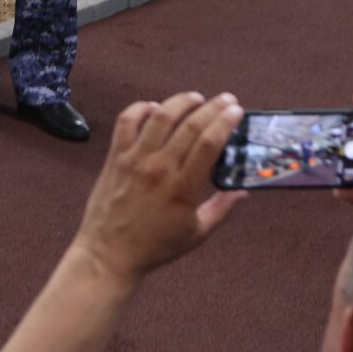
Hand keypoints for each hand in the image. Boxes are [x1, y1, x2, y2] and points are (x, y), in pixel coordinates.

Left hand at [71, 92, 246, 282]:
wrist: (109, 254)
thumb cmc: (155, 247)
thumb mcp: (196, 234)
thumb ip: (221, 209)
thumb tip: (243, 192)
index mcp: (183, 188)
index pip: (209, 143)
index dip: (225, 122)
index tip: (236, 111)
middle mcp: (159, 168)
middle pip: (190, 125)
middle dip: (212, 107)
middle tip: (226, 99)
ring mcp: (134, 160)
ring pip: (159, 117)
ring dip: (180, 102)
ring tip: (195, 98)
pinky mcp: (114, 158)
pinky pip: (126, 122)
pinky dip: (140, 108)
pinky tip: (155, 107)